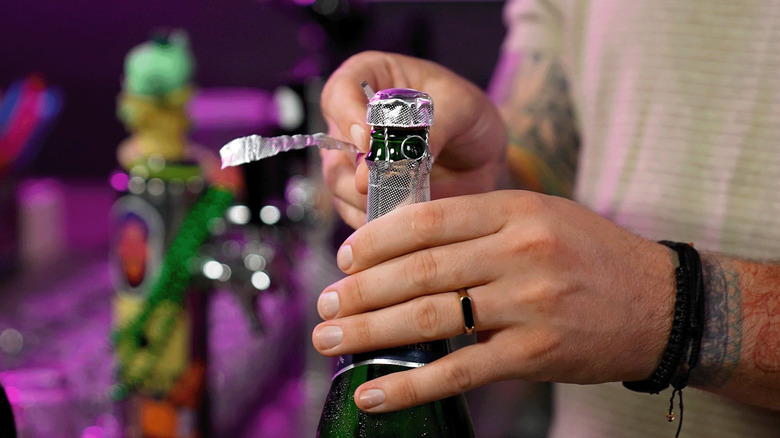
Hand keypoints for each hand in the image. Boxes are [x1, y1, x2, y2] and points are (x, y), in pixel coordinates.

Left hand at [312, 190, 675, 411]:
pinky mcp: (535, 355)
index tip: (345, 255)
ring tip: (330, 340)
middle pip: (420, 269)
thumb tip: (404, 244)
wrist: (662, 304)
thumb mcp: (540, 217)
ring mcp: (528, 305)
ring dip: (370, 331)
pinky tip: (374, 392)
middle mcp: (519, 252)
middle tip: (325, 304)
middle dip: (361, 289)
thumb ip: (479, 225)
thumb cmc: (592, 257)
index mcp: (516, 209)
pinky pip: (459, 372)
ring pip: (431, 318)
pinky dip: (409, 385)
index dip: (378, 238)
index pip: (429, 218)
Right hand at [319, 51, 506, 227]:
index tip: (368, 140)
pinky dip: (376, 221)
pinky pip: (356, 213)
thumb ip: (428, 129)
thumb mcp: (459, 109)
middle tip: (386, 183)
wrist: (482, 153)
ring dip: (369, 199)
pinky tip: (403, 222)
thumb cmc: (468, 115)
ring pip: (340, 185)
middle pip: (332, 147)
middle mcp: (353, 120)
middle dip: (357, 171)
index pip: (339, 92)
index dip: (347, 116)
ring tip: (407, 202)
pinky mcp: (364, 194)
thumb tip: (392, 160)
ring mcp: (354, 160)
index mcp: (371, 79)